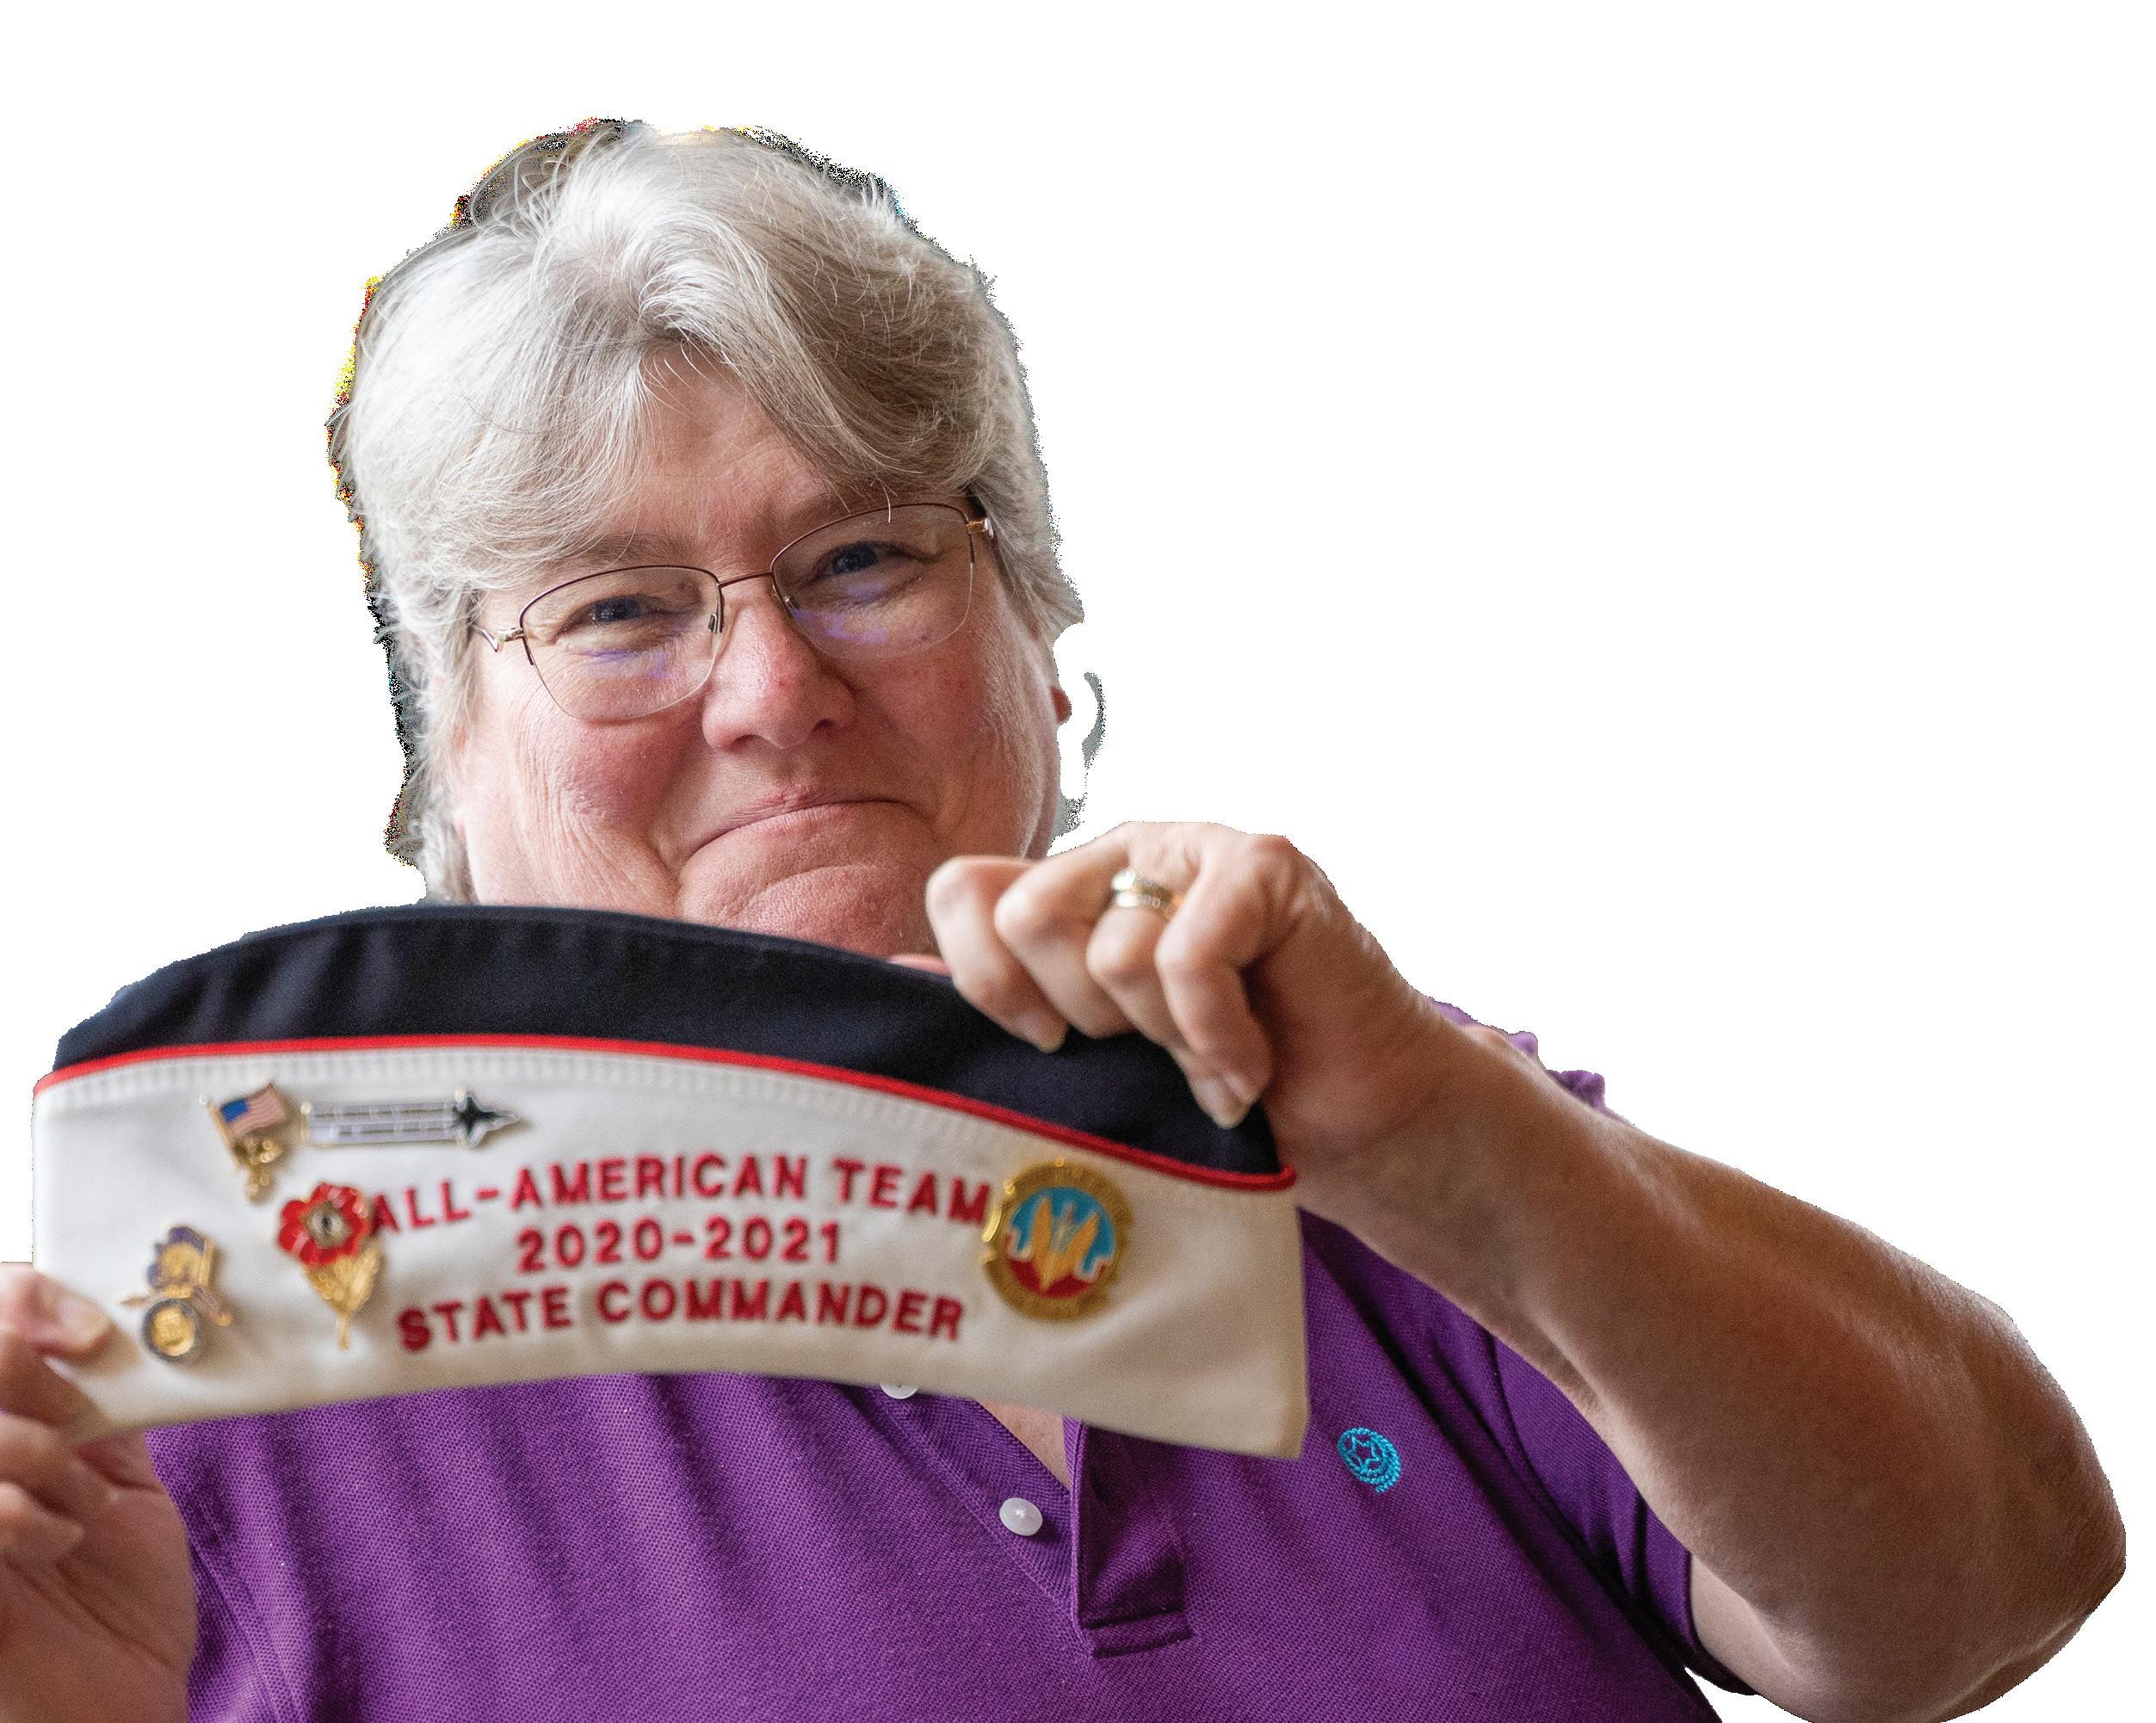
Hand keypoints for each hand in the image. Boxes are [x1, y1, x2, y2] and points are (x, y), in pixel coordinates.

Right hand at [0, 1265, 193, 1722]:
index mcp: (2, 1422)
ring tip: (79, 1508)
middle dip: (23, 1369)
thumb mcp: (118, 1478)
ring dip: (33, 1454)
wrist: (113, 1710)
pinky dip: (16, 1513)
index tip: (91, 1334)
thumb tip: (122, 1325)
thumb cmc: (114, 1605)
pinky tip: (53, 1546)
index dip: (21, 1297)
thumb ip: (104, 1404)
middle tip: (76, 1418)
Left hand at [914, 822, 1511, 1220]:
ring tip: (1213, 1065)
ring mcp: (1196, 846)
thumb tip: (887, 977)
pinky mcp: (1266, 865)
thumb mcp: (1094, 1058)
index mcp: (1070, 887)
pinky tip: (1247, 1068)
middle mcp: (1123, 853)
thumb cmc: (1220, 1092)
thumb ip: (1005, 1005)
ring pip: (1113, 949)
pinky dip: (1215, 1037)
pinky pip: (1188, 955)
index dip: (985, 980)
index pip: (964, 889)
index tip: (1044, 1046)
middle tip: (1149, 1053)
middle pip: (1026, 917)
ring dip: (1167, 1042)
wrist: (1357, 1120)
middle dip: (1083, 1018)